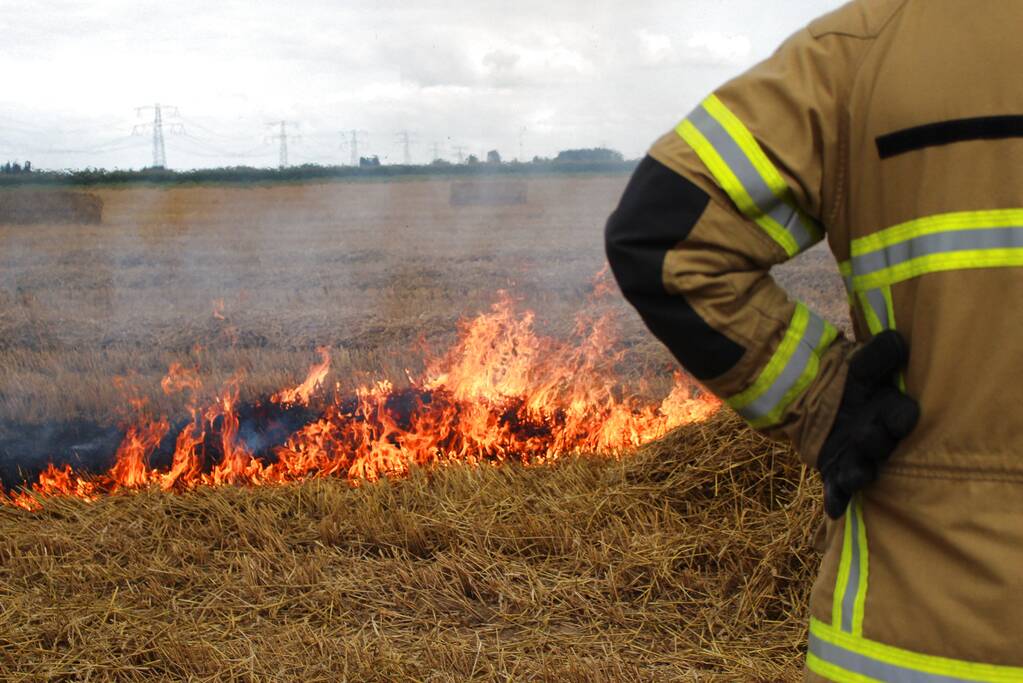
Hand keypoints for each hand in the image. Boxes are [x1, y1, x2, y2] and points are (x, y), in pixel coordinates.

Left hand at [817, 330, 919, 518]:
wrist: (808, 393)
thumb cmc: (843, 376)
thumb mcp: (860, 362)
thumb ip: (879, 353)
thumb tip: (899, 341)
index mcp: (890, 411)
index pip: (904, 417)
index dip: (901, 418)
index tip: (899, 418)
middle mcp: (879, 437)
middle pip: (884, 446)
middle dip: (876, 443)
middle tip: (864, 435)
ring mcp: (857, 456)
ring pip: (863, 470)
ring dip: (859, 474)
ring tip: (853, 476)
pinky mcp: (835, 470)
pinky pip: (838, 488)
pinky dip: (837, 499)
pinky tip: (834, 509)